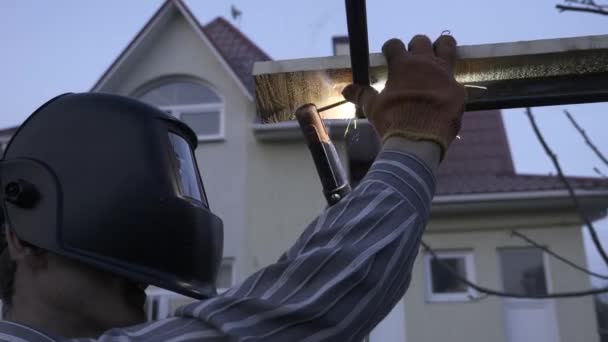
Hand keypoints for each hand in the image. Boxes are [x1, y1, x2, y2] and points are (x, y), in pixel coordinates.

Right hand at [342, 35, 465, 158]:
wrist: (419, 141)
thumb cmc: (392, 121)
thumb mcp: (373, 108)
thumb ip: (361, 95)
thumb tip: (345, 89)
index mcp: (403, 65)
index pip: (394, 44)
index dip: (389, 49)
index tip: (388, 56)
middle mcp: (425, 63)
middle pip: (421, 41)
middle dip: (414, 47)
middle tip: (411, 60)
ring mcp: (445, 74)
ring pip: (447, 46)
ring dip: (440, 48)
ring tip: (435, 57)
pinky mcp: (458, 89)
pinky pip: (455, 77)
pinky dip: (448, 82)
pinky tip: (443, 91)